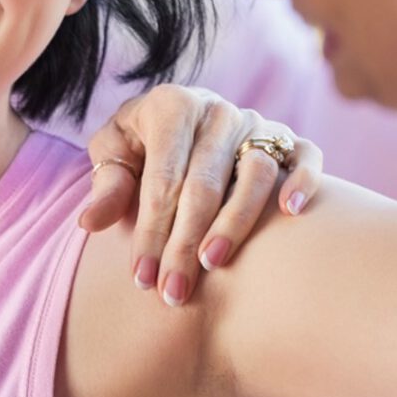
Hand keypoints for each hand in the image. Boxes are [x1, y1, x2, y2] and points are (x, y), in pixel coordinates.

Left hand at [79, 87, 323, 306]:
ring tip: (213, 264)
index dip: (150, 231)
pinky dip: (302, 181)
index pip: (162, 178)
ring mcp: (257, 124)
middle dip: (185, 243)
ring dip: (235, 223)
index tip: (141, 278)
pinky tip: (289, 212)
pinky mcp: (289, 139)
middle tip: (173, 290)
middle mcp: (217, 111)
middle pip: (204, 184)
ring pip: (254, 173)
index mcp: (172, 105)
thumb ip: (108, 186)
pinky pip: (305, 156)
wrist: (182, 121)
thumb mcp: (115, 154)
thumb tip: (91, 223)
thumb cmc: (143, 144)